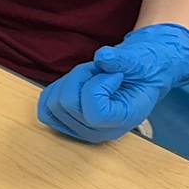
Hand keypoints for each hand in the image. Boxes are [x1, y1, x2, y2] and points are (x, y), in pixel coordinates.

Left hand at [37, 23, 188, 142]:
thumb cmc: (143, 70)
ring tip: (92, 76)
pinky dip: (56, 89)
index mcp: (123, 120)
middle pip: (67, 103)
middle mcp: (100, 131)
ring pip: (53, 102)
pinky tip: (76, 83)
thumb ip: (124, 60)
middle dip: (80, 77)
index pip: (94, 112)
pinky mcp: (67, 122)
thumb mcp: (141, 61)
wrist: (141, 75)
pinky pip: (45, 107)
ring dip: (69, 81)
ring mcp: (81, 129)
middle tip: (100, 70)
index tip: (112, 74)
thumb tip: (103, 57)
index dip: (97, 86)